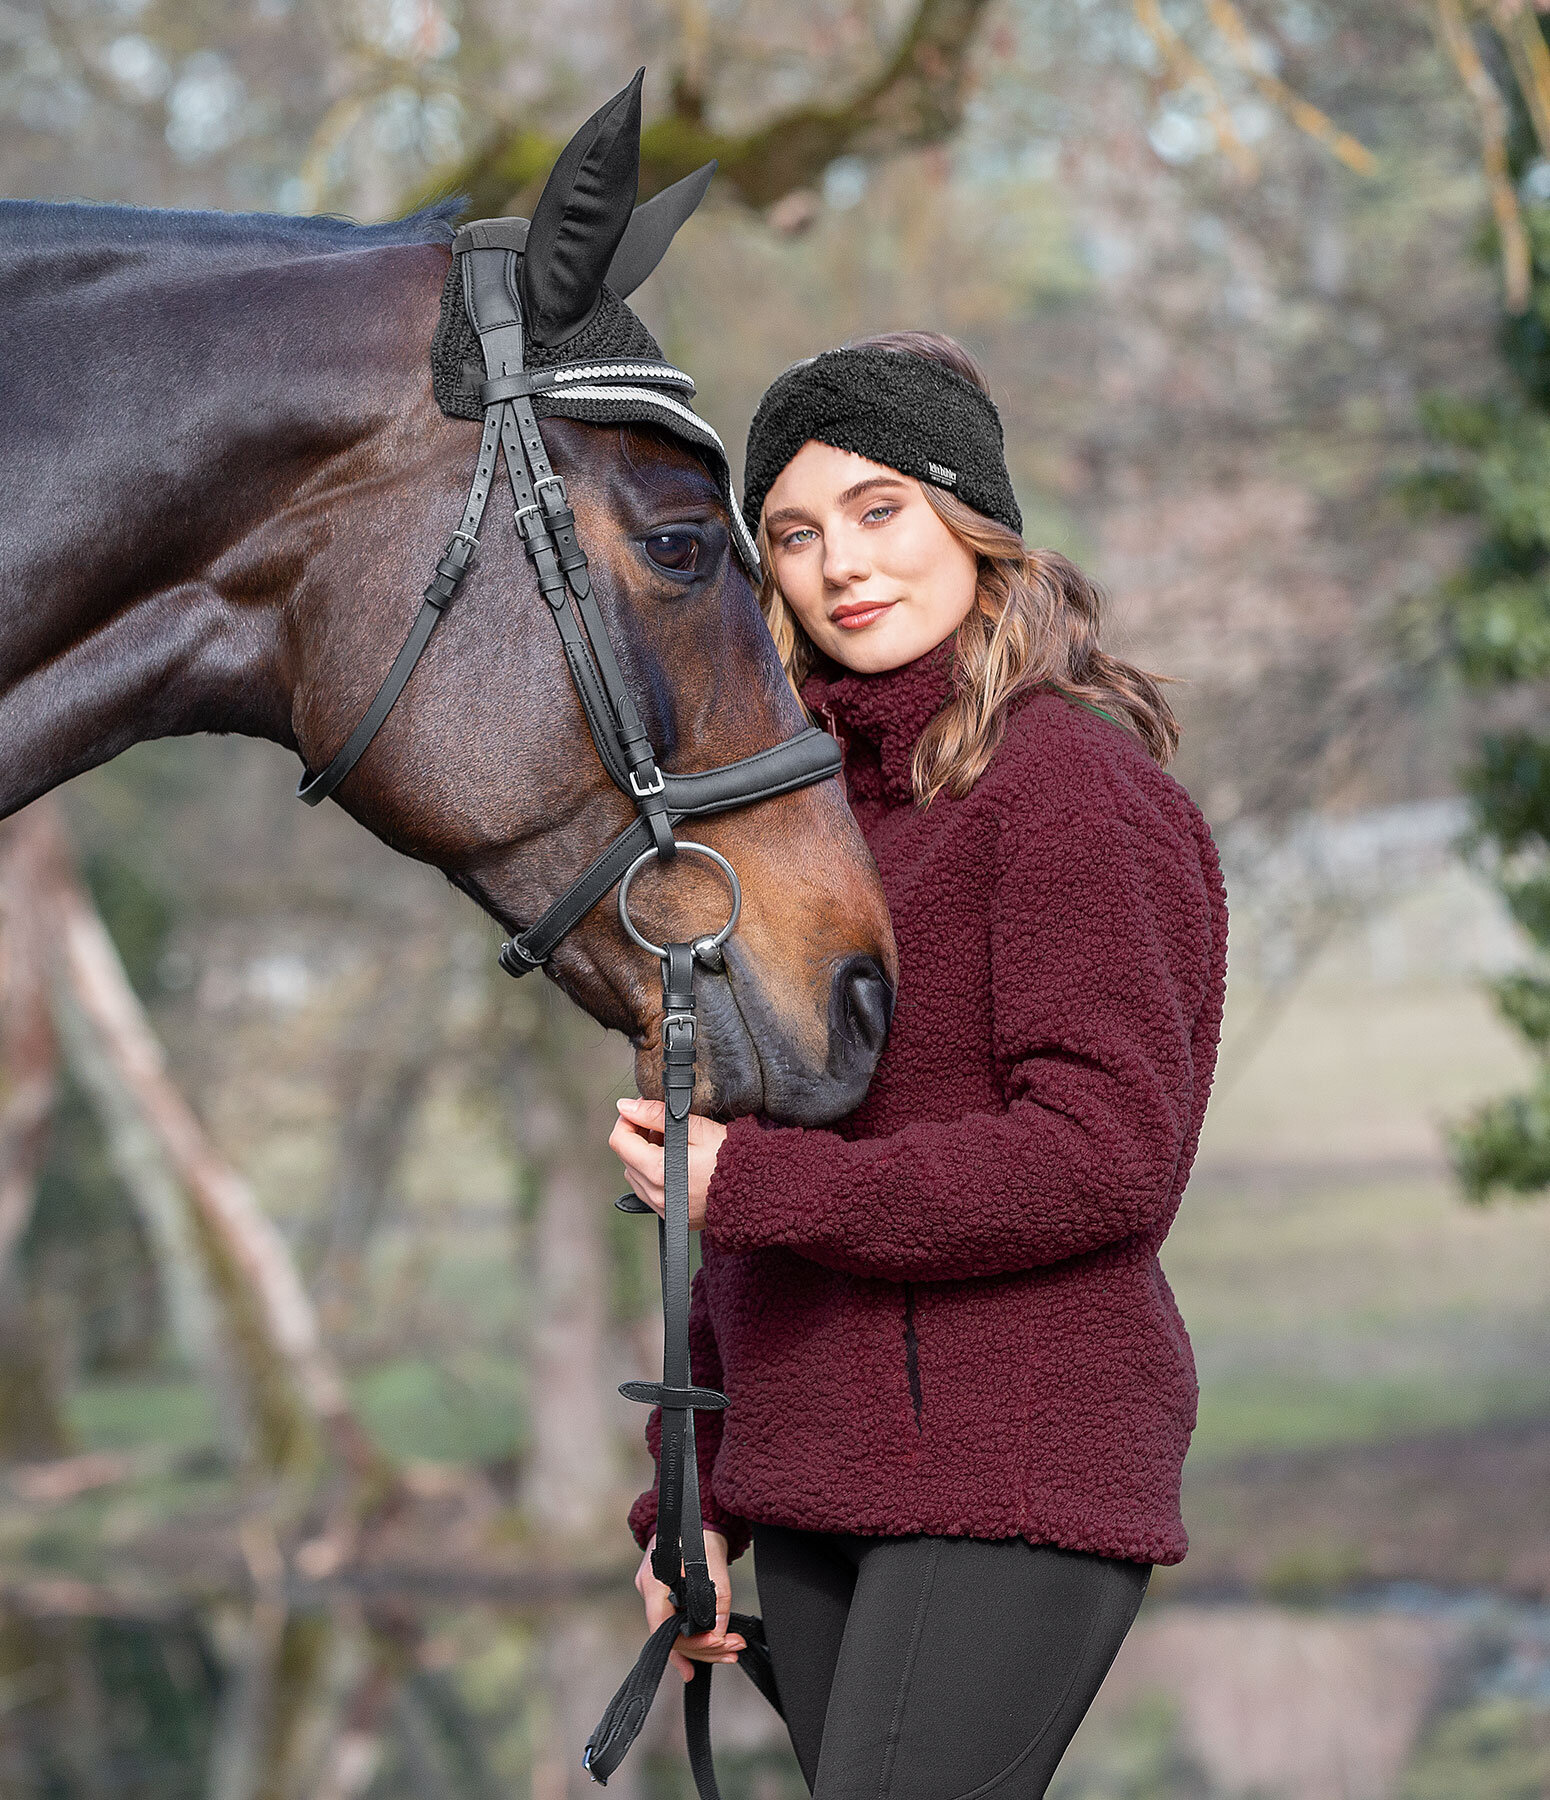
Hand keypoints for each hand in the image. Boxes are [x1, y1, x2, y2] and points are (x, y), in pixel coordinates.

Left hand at [610, 1096, 727, 1230]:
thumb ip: (656, 1115)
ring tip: (674, 1145)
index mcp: (659, 1172)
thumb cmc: (733, 1158)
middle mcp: (657, 1196)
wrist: (759, 1189)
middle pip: (626, 1159)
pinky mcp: (673, 1217)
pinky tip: (679, 1165)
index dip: (627, 1120)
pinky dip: (656, 1176)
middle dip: (638, 1138)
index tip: (641, 1110)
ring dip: (645, 1158)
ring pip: (636, 1177)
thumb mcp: (695, 1128)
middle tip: (664, 1126)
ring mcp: (664, 1209)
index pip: (619, 1141)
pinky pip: (650, 1193)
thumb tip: (626, 1106)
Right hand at [637, 1529, 746, 1681]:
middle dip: (704, 1648)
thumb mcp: (713, 1561)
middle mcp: (648, 1590)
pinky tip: (709, 1651)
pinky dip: (695, 1637)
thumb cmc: (698, 1530)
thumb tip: (720, 1633)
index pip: (664, 1626)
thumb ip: (718, 1598)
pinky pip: (676, 1624)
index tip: (717, 1645)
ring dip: (704, 1645)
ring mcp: (654, 1594)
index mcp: (654, 1581)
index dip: (688, 1644)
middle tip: (733, 1651)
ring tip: (730, 1651)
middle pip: (671, 1635)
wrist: (691, 1512)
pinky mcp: (663, 1596)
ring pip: (675, 1632)